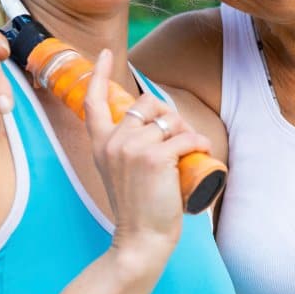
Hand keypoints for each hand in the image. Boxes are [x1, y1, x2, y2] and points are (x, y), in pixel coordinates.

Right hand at [83, 50, 212, 251]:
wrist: (140, 239)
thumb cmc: (137, 208)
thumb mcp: (119, 172)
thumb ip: (125, 148)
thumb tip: (154, 123)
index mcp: (100, 144)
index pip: (93, 101)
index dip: (100, 74)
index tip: (106, 54)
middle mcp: (113, 141)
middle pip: (147, 104)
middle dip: (168, 115)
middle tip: (179, 138)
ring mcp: (133, 148)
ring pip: (169, 120)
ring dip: (186, 131)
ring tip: (190, 150)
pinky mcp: (156, 157)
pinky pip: (186, 137)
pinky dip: (199, 143)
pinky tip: (201, 152)